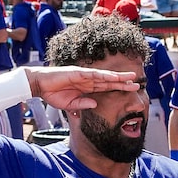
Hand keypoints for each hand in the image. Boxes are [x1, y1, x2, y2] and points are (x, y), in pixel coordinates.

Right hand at [25, 66, 139, 110]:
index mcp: (87, 88)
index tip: (130, 90)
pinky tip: (114, 77)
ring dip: (118, 77)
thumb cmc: (53, 94)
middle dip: (123, 82)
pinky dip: (104, 75)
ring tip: (131, 78)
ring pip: (105, 76)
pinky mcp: (77, 73)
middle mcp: (88, 80)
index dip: (118, 88)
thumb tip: (95, 105)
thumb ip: (82, 105)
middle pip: (109, 81)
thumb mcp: (70, 105)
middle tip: (138, 83)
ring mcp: (83, 75)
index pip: (106, 88)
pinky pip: (93, 74)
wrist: (40, 86)